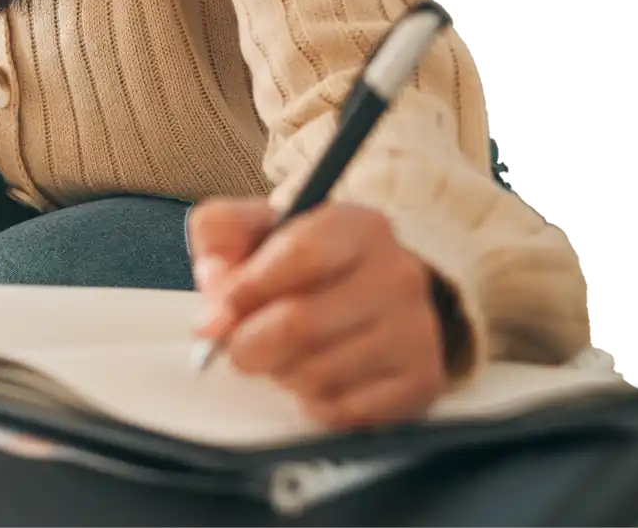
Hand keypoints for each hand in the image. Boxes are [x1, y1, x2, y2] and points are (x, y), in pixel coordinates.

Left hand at [186, 198, 447, 429]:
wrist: (368, 295)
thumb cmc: (298, 261)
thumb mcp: (254, 228)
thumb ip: (220, 236)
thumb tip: (215, 292)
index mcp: (357, 226)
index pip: (302, 255)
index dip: (248, 289)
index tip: (219, 310)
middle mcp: (398, 274)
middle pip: (302, 324)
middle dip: (250, 344)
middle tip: (237, 346)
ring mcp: (416, 331)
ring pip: (318, 374)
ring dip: (280, 374)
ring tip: (282, 356)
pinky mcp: (421, 381)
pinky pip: (344, 411)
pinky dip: (312, 403)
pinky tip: (315, 378)